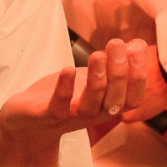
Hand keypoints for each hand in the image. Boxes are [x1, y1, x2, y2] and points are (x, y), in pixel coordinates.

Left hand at [0, 39, 166, 151]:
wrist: (28, 123)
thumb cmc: (65, 98)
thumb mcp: (92, 79)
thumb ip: (114, 64)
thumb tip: (138, 43)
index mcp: (108, 106)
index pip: (133, 98)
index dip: (138, 75)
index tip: (137, 47)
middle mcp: (94, 115)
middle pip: (114, 99)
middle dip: (119, 71)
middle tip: (117, 43)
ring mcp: (71, 117)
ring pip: (91, 104)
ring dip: (96, 79)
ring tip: (98, 55)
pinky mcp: (48, 116)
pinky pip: (59, 106)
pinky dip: (65, 88)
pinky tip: (68, 70)